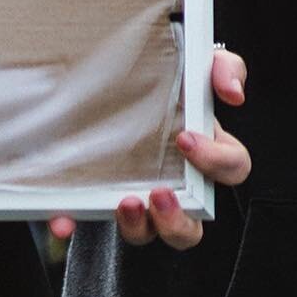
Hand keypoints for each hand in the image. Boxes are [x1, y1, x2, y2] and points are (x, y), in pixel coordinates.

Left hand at [48, 46, 249, 250]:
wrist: (111, 82)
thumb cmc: (163, 81)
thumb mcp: (196, 64)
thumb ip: (222, 68)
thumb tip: (234, 92)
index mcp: (204, 152)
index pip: (231, 167)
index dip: (216, 160)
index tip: (185, 139)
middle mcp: (177, 184)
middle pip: (192, 225)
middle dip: (178, 219)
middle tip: (158, 194)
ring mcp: (141, 197)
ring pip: (148, 232)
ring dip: (139, 226)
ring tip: (126, 203)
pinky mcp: (102, 197)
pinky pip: (91, 217)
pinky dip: (74, 221)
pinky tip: (62, 219)